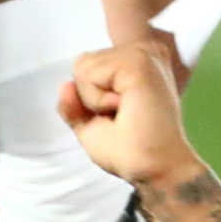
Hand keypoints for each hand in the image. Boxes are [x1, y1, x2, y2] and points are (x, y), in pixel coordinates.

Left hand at [60, 43, 199, 188]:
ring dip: (93, 100)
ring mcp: (142, 53)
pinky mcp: (139, 61)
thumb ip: (74, 103)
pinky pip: (88, 74)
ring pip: (82, 67)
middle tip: (123, 117)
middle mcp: (144, 51)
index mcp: (138, 63)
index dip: (90, 96)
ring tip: (125, 113)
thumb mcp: (91, 124)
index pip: (88, 64)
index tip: (121, 115)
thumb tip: (65, 85)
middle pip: (82, 63)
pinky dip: (96, 100)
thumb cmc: (132, 151)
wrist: (155, 169)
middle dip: (89, 98)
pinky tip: (124, 108)